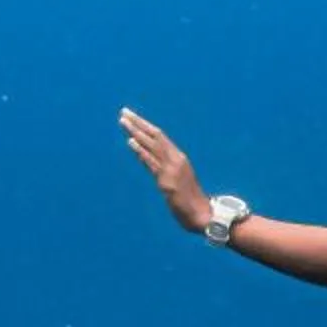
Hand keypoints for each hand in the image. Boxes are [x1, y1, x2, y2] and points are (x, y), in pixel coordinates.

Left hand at [119, 107, 210, 234]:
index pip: (160, 136)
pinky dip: (141, 151)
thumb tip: (142, 156)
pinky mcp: (167, 181)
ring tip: (123, 121)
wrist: (202, 214)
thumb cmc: (189, 199)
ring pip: (152, 146)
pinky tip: (130, 141)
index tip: (132, 116)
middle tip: (124, 112)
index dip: (145, 125)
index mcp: (179, 158)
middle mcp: (176, 159)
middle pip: (155, 136)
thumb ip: (161, 167)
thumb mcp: (175, 178)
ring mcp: (171, 169)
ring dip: (136, 133)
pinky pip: (152, 163)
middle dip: (138, 123)